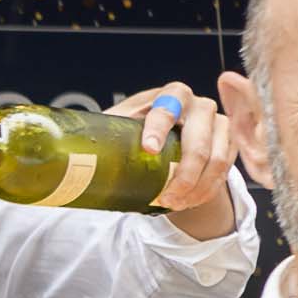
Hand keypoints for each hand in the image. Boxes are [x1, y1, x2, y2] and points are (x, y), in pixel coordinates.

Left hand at [112, 82, 240, 238]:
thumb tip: (66, 144)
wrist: (177, 134)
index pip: (168, 107)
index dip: (159, 128)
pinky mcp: (231, 143)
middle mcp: (200, 106)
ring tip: (176, 204)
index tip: (149, 149)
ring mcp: (220, 124)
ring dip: (196, 188)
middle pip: (198, 142)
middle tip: (165, 197)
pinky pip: (225, 172)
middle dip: (182, 175)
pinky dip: (207, 191)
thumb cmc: (144, 127)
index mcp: (172, 94)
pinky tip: (190, 201)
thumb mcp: (125, 123)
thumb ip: (108, 126)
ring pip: (217, 161)